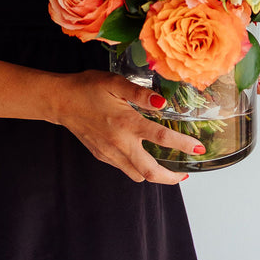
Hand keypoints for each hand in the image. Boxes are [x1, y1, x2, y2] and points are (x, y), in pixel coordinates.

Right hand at [53, 70, 202, 185]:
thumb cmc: (87, 88)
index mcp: (126, 123)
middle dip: (171, 177)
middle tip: (184, 172)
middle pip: (151, 172)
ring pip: (137, 175)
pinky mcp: (102, 156)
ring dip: (154, 175)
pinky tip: (141, 155)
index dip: (183, 145)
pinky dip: (137, 168)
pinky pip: (124, 168)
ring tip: (166, 167)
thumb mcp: (114, 82)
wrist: (61, 101)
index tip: (198, 148)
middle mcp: (119, 143)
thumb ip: (139, 93)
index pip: (161, 139)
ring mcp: (110, 153)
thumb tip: (162, 102)